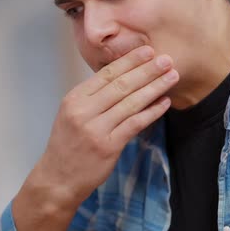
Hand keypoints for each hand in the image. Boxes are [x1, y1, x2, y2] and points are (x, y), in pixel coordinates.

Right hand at [38, 45, 178, 205]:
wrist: (58, 179)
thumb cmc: (67, 146)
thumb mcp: (71, 115)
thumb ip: (92, 98)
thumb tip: (122, 78)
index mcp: (74, 99)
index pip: (105, 74)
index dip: (129, 61)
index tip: (147, 51)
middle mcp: (83, 111)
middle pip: (120, 85)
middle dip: (146, 70)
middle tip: (167, 59)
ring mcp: (96, 129)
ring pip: (131, 103)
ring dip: (154, 88)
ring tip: (171, 76)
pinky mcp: (108, 147)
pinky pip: (135, 124)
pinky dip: (152, 111)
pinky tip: (164, 102)